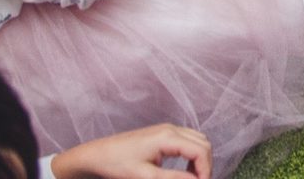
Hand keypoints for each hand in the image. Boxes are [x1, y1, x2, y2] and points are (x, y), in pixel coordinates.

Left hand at [49, 123, 212, 178]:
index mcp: (168, 137)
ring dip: (200, 158)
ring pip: (197, 139)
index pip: (201, 150)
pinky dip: (192, 153)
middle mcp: (171, 128)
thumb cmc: (118, 164)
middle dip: (206, 164)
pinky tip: (185, 169)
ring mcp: (167, 129)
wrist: (97, 154)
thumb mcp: (146, 176)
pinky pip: (187, 140)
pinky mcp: (163, 133)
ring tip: (193, 178)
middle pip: (203, 142)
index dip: (206, 170)